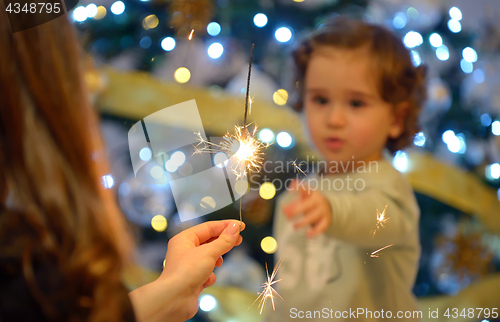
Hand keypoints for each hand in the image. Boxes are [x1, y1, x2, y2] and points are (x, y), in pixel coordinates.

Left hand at [129, 220, 244, 321]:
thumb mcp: (209, 252)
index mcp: (184, 239)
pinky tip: (207, 280)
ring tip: (219, 262)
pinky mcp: (192, 280)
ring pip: (208, 257)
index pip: (208, 227)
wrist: (174, 300)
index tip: (241, 226)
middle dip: (223, 242)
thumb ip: (224, 240)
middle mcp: (184, 250)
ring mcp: (188, 266)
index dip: (225, 226)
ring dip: (216, 260)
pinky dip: (210, 276)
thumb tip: (236, 227)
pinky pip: (206, 273)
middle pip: (209, 241)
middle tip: (239, 240)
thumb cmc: (187, 272)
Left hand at [283, 180, 331, 237]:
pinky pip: (321, 227)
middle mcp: (318, 201)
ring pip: (312, 217)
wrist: (329, 207)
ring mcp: (323, 211)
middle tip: (286, 215)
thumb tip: (283, 210)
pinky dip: (315, 232)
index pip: (305, 189)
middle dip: (296, 210)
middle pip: (307, 205)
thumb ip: (292, 205)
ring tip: (294, 226)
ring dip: (302, 222)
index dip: (297, 188)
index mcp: (312, 193)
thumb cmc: (310, 203)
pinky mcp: (326, 220)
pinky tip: (307, 235)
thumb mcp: (303, 201)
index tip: (289, 190)